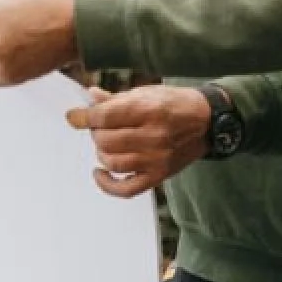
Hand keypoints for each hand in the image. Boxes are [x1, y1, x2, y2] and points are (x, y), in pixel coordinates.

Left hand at [64, 85, 212, 197]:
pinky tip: (99, 172)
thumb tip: (89, 97)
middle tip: (100, 128)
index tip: (74, 117)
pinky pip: (126, 189)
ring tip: (106, 144)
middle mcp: (154, 136)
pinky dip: (107, 184)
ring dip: (101, 153)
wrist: (207, 121)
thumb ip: (116, 99)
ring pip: (112, 162)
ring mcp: (157, 159)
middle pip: (105, 140)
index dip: (84, 117)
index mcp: (149, 109)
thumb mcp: (147, 93)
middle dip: (96, 133)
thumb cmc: (175, 103)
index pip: (104, 117)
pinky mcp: (159, 175)